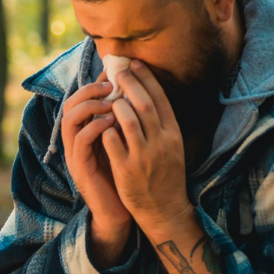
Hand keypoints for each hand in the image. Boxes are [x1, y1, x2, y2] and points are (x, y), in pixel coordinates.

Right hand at [60, 74, 133, 261]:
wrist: (122, 212)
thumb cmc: (126, 177)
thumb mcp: (125, 144)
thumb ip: (123, 122)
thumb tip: (135, 93)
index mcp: (86, 132)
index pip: (81, 98)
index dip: (95, 83)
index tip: (116, 73)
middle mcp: (76, 141)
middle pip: (70, 103)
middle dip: (90, 89)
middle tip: (111, 83)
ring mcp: (75, 154)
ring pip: (70, 118)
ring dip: (90, 105)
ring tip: (111, 100)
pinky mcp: (80, 167)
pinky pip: (81, 140)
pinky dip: (95, 126)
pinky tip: (112, 121)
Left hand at [103, 61, 192, 235]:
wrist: (164, 209)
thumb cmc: (166, 175)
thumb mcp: (171, 148)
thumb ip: (160, 125)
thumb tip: (144, 95)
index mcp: (173, 135)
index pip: (160, 99)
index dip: (147, 78)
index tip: (135, 64)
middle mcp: (161, 142)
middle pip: (143, 104)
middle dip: (129, 83)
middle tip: (117, 71)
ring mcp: (144, 156)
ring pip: (128, 120)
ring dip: (116, 104)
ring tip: (108, 97)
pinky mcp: (127, 170)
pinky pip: (112, 141)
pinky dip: (105, 128)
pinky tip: (100, 122)